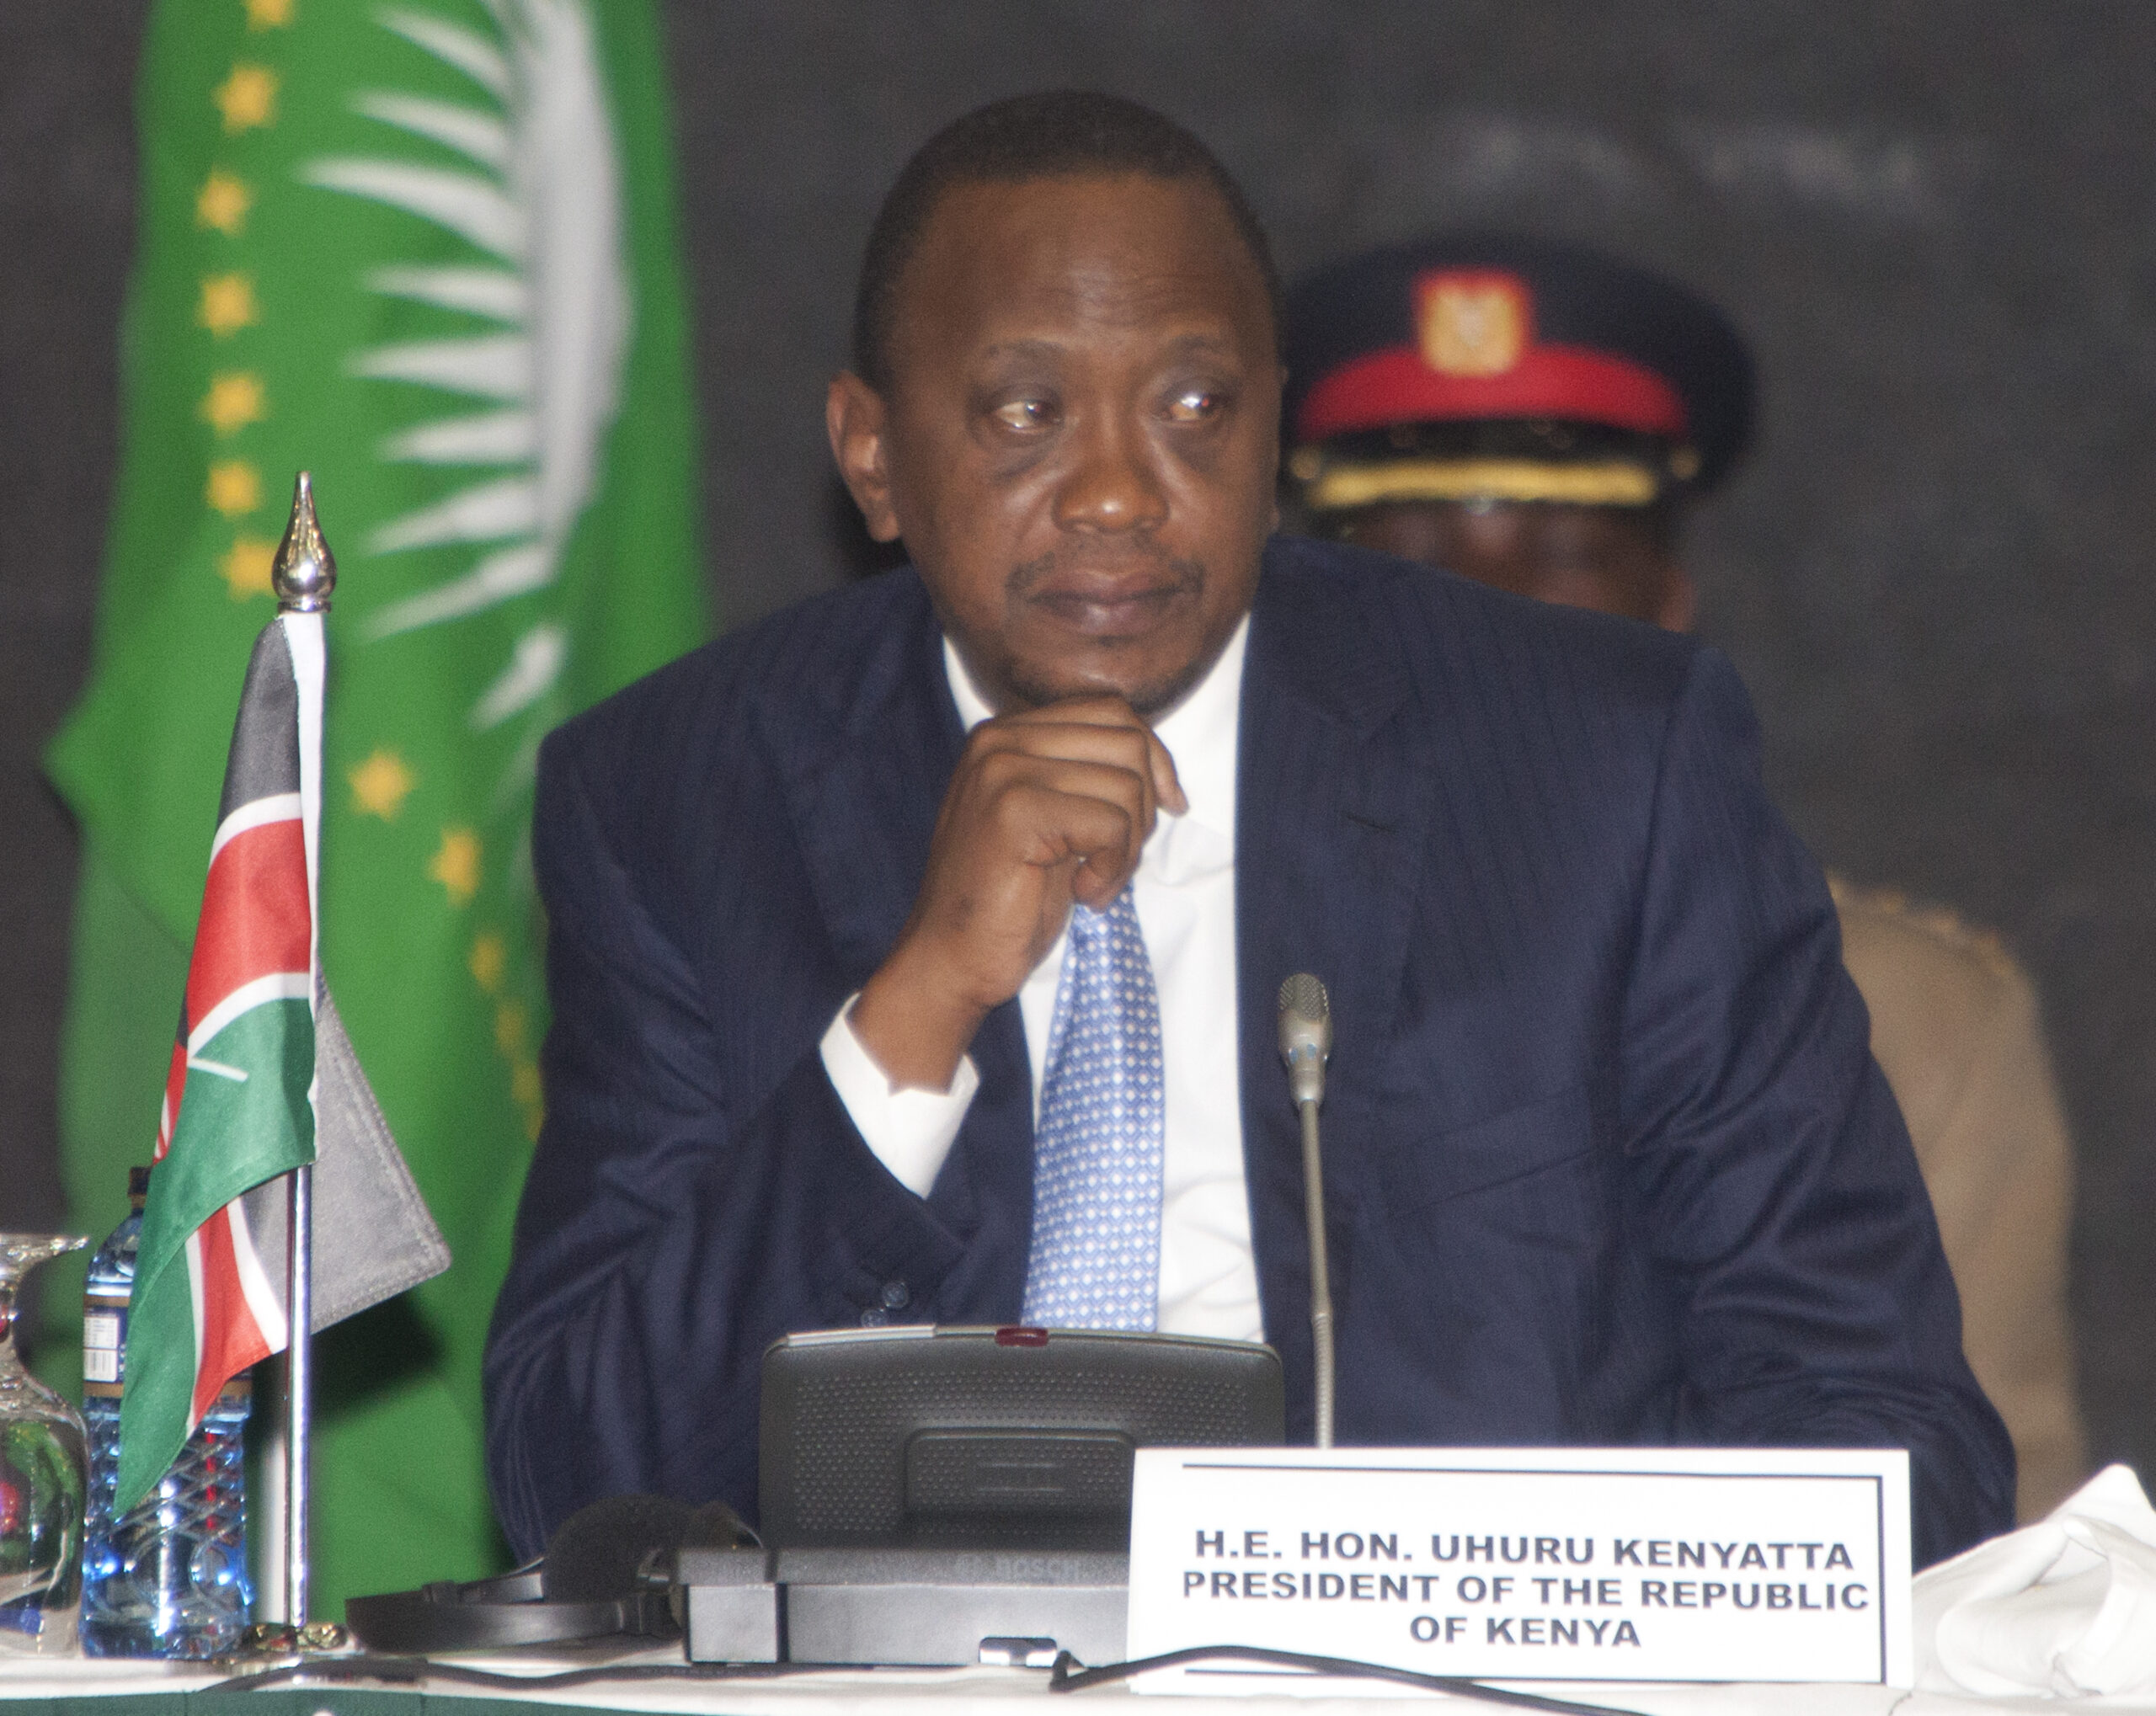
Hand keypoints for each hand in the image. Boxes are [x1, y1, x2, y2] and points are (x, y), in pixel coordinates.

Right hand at [848, 696, 1185, 1090]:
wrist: (952, 957)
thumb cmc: (1009, 899)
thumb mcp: (1056, 820)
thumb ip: (1090, 777)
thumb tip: (1162, 768)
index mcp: (1008, 733)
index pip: (1113, 712)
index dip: (1154, 759)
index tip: (1166, 807)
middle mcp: (999, 739)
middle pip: (1127, 742)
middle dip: (1144, 808)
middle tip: (1115, 859)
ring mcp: (1002, 771)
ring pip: (1127, 785)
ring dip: (1129, 847)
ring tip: (1094, 881)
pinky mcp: (1013, 811)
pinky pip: (1110, 824)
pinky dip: (1113, 868)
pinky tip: (1083, 891)